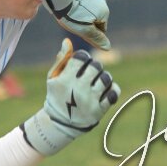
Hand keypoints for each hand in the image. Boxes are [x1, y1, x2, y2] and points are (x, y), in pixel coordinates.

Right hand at [22, 39, 119, 155]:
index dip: (83, 57)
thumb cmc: (57, 96)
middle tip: (89, 73)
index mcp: (65, 81)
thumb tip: (68, 42)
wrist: (61, 124)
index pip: (81, 58)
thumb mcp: (53, 79)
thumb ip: (61, 60)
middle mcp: (78, 90)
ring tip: (97, 82)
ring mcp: (89, 101)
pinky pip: (113, 93)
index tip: (81, 63)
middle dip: (94, 67)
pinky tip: (104, 91)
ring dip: (103, 77)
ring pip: (106, 78)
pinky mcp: (99, 111)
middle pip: (96, 66)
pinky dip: (111, 89)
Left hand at [43, 0, 110, 48]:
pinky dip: (76, 3)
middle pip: (94, 18)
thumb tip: (108, 48)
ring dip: (80, 12)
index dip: (89, 32)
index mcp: (104, 12)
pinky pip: (82, 0)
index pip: (101, 29)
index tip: (78, 27)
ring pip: (88, 9)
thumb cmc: (71, 13)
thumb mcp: (84, 30)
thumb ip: (96, 39)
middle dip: (85, 21)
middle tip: (72, 20)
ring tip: (69, 11)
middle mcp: (102, 1)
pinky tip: (68, 4)